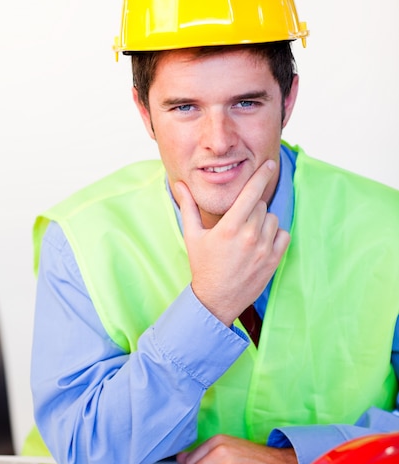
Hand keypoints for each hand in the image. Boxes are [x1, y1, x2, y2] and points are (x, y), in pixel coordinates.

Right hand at [175, 160, 289, 325]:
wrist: (217, 300)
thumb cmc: (203, 266)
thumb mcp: (193, 236)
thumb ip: (188, 207)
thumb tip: (180, 184)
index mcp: (229, 227)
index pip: (251, 193)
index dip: (261, 175)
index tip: (269, 163)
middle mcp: (249, 236)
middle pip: (260, 205)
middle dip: (251, 209)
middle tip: (238, 224)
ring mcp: (263, 249)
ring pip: (272, 219)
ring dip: (263, 222)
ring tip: (247, 237)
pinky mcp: (274, 260)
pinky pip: (283, 234)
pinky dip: (275, 235)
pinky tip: (260, 244)